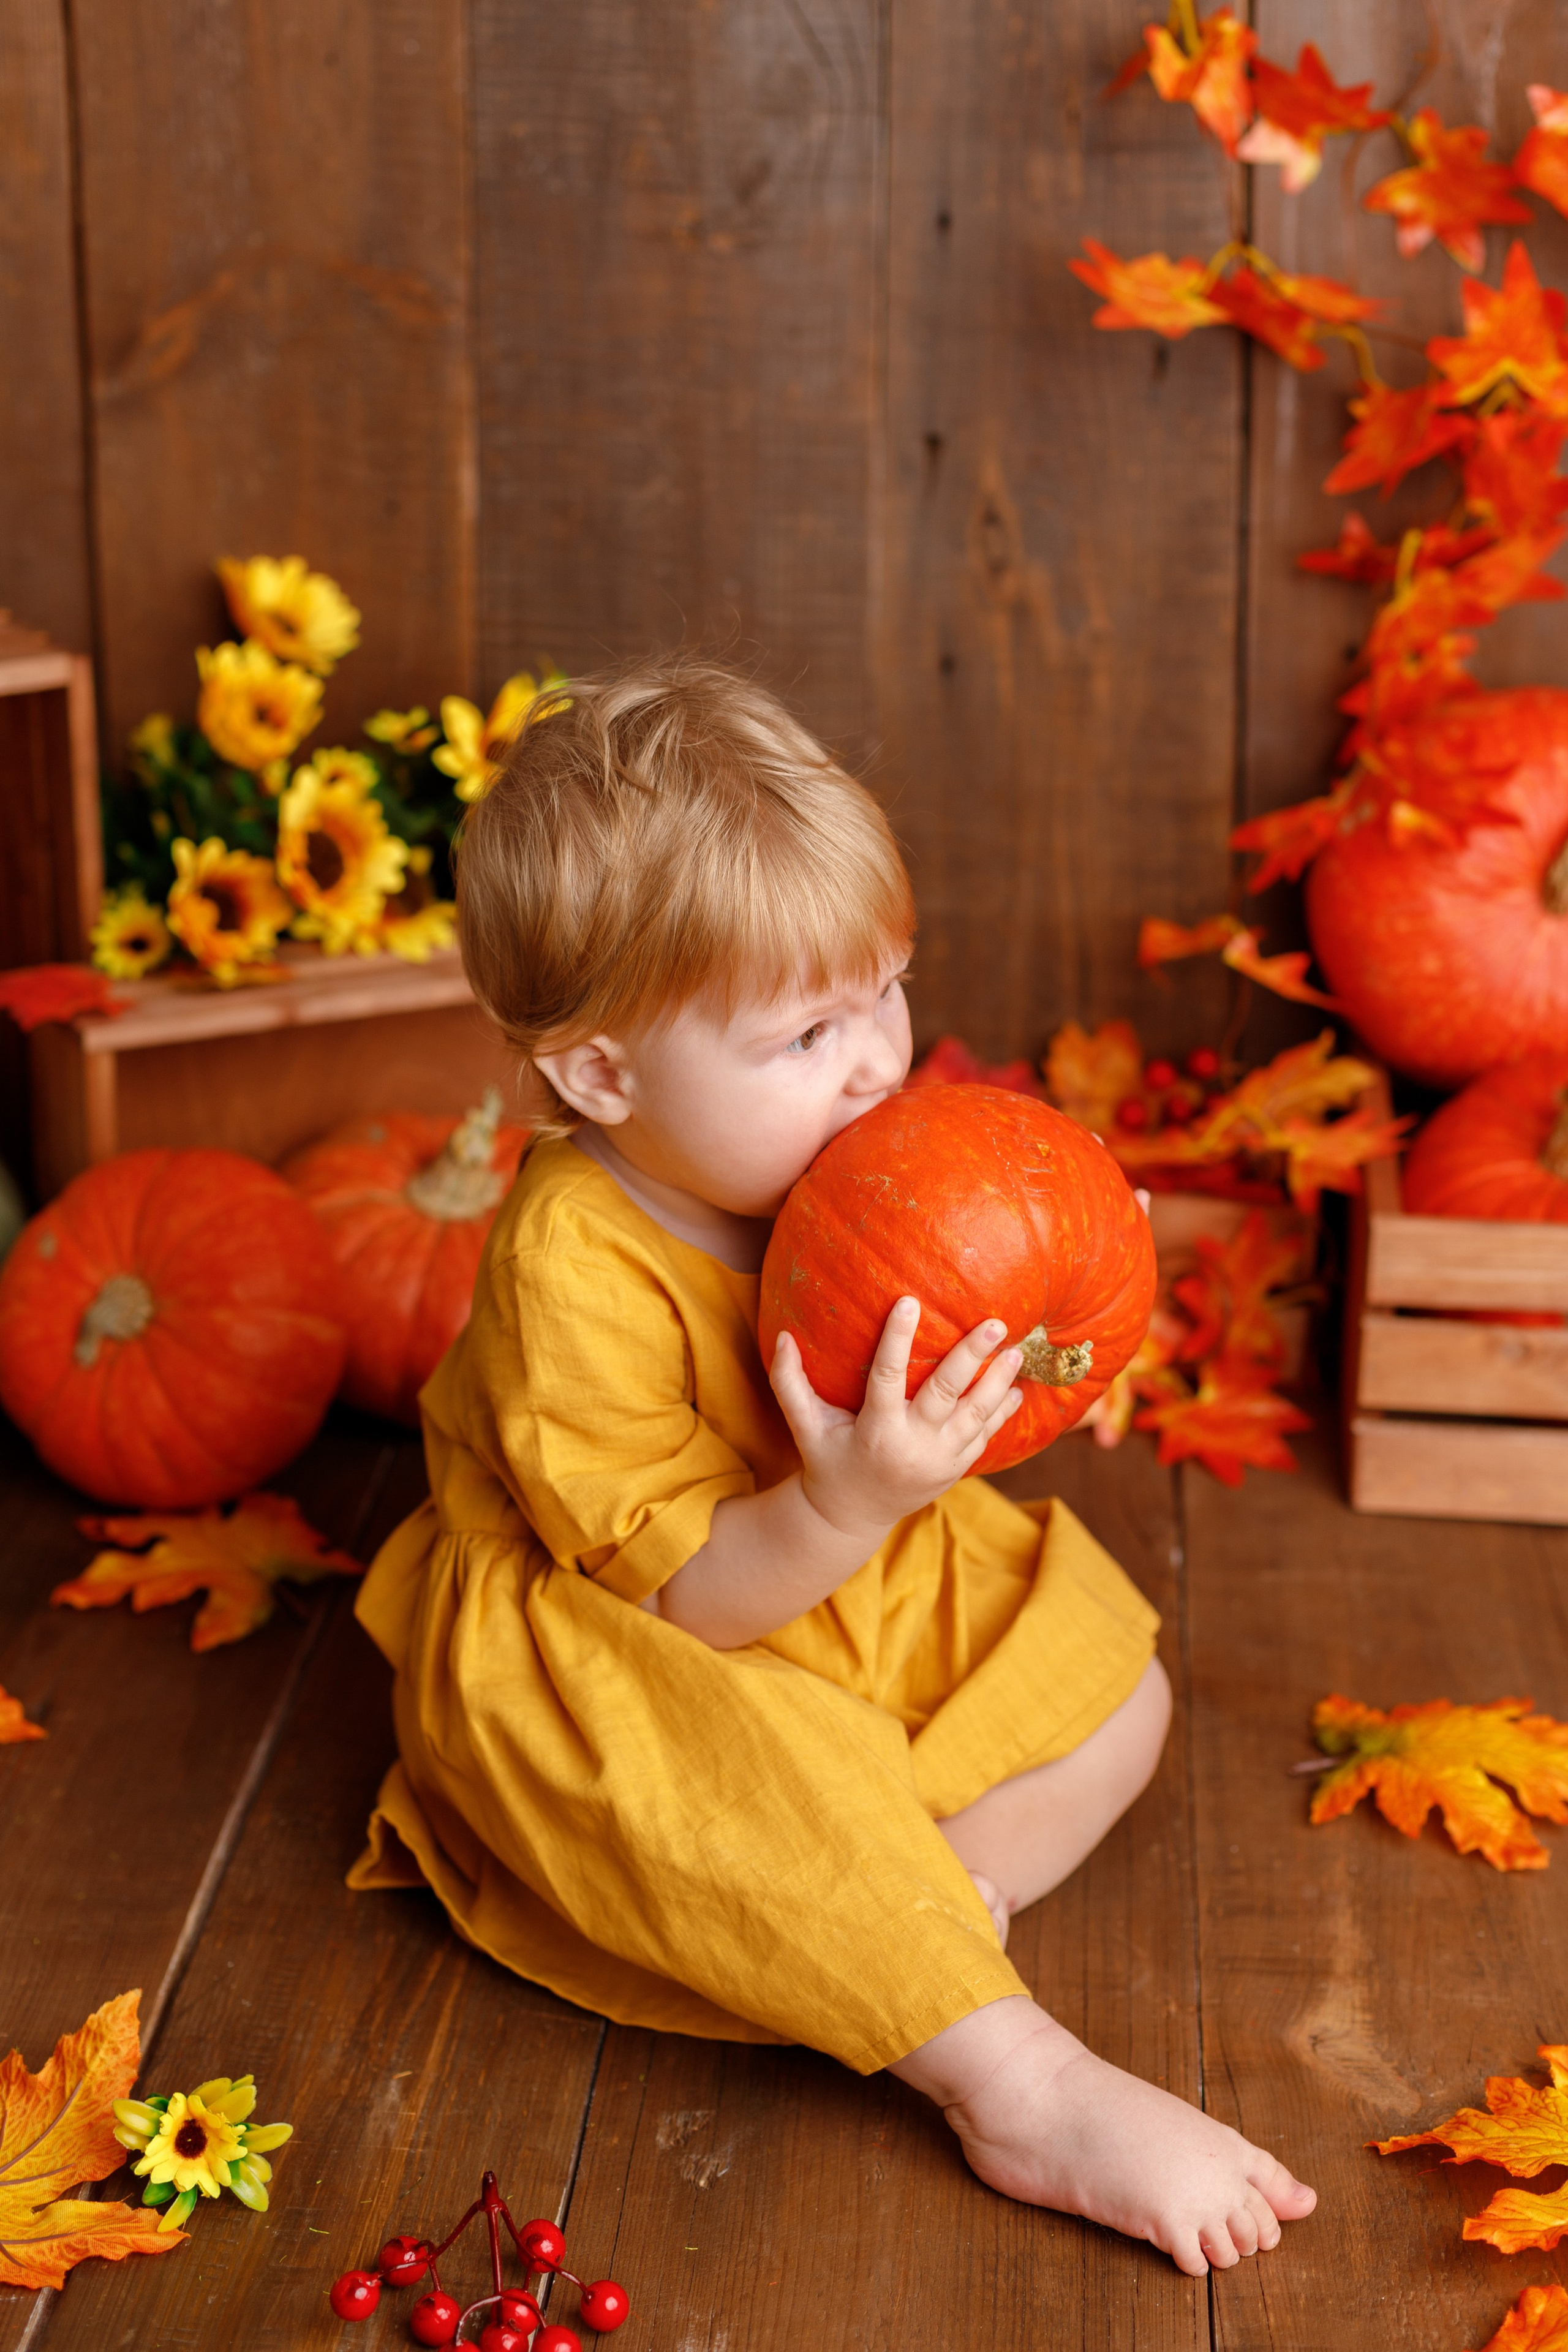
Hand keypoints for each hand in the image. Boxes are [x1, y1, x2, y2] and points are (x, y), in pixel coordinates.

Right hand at [769, 1296, 1022, 1544]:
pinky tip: (1018, 1387)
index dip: (897, 1338)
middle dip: (972, 1356)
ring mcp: (939, 1461)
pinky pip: (985, 1438)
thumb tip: (781, 1336)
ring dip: (999, 1382)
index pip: (887, 1377)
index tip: (909, 1300)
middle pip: (947, 1394)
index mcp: (875, 1431)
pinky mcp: (955, 1470)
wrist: (851, 1519)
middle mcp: (913, 1445)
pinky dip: (1002, 1412)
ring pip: (977, 1416)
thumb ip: (790, 1384)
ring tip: (1017, 1350)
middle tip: (996, 1322)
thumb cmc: (826, 1461)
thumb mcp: (805, 1428)